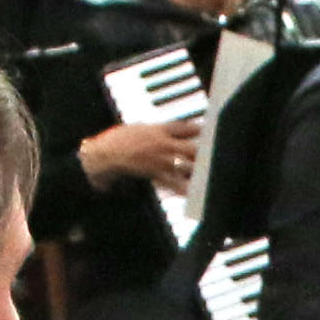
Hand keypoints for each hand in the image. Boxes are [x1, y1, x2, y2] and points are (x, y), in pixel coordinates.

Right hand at [78, 117, 201, 188]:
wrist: (106, 154)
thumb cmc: (119, 140)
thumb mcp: (140, 128)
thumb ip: (157, 129)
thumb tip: (170, 130)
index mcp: (160, 129)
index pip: (186, 127)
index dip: (200, 129)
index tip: (209, 131)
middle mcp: (164, 144)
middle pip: (192, 147)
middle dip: (205, 152)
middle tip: (214, 155)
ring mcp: (161, 160)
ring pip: (187, 165)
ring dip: (199, 170)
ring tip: (209, 174)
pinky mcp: (155, 174)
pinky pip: (174, 183)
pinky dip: (184, 188)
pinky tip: (193, 192)